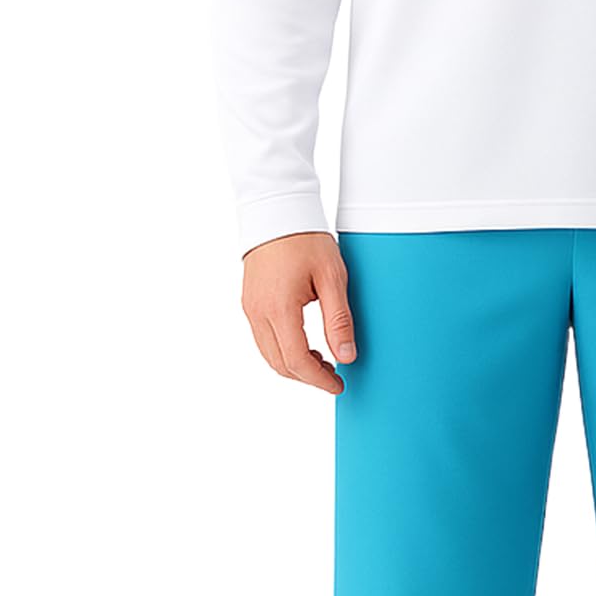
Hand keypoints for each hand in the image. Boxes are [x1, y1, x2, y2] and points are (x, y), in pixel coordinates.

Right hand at [240, 233, 356, 393]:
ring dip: (294, 365)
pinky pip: (263, 339)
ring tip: (322, 361)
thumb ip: (338, 320)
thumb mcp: (332, 278)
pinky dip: (283, 350)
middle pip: (279, 364)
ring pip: (268, 355)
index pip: (296, 361)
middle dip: (307, 377)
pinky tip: (304, 344)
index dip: (318, 380)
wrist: (277, 210)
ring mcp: (250, 308)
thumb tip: (346, 356)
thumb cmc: (306, 239)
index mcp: (279, 308)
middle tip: (334, 375)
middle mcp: (258, 312)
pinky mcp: (249, 302)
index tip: (338, 385)